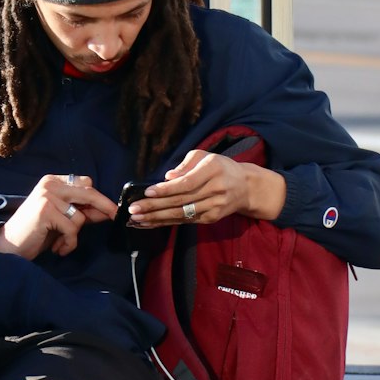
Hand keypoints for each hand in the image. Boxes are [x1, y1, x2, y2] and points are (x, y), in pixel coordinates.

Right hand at [0, 173, 115, 259]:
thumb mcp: (62, 220)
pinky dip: (69, 243)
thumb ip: (82, 212)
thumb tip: (107, 211)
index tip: (111, 209)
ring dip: (74, 236)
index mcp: (53, 182)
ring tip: (61, 244)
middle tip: (115, 216)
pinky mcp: (45, 211)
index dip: (99, 197)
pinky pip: (72, 229)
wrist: (9, 245)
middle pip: (88, 192)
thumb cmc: (36, 232)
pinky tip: (58, 249)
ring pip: (80, 216)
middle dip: (104, 206)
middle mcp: (50, 185)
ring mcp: (47, 197)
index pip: (85, 183)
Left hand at [128, 149, 286, 227]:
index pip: (187, 183)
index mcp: (213, 170)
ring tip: (137, 219)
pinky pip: (185, 221)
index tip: (148, 192)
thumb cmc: (220, 167)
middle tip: (134, 209)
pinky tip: (149, 223)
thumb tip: (168, 177)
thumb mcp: (205, 156)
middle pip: (181, 201)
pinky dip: (165, 223)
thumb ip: (186, 164)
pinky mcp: (211, 219)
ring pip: (182, 214)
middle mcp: (216, 190)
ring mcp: (214, 207)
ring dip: (157, 218)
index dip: (167, 189)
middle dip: (155, 206)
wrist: (246, 187)